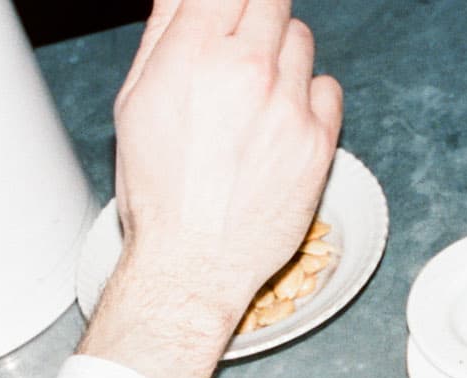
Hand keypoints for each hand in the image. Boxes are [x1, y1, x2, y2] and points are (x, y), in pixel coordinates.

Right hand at [79, 0, 343, 377]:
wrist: (194, 262)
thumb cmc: (159, 191)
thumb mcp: (137, 101)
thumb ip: (164, 35)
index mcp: (195, 54)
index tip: (232, 8)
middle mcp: (247, 71)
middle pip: (271, 0)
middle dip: (256, 16)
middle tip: (243, 45)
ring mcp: (289, 105)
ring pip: (301, 40)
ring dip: (281, 55)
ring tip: (255, 95)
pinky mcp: (318, 140)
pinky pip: (329, 88)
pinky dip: (309, 96)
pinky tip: (282, 122)